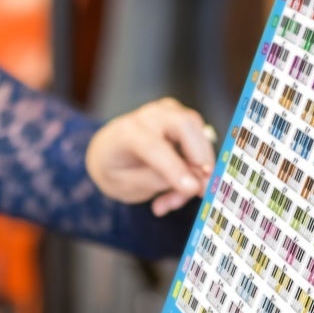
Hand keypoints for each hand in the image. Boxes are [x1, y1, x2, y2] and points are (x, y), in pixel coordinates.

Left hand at [85, 97, 215, 216]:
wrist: (109, 151)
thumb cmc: (115, 169)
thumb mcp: (124, 185)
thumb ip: (155, 182)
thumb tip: (192, 184)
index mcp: (125, 132)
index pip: (154, 147)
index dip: (175, 168)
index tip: (193, 190)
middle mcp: (149, 116)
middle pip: (185, 124)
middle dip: (202, 157)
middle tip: (204, 190)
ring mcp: (168, 112)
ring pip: (199, 133)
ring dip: (198, 170)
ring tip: (176, 200)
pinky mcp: (183, 118)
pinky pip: (200, 141)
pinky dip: (197, 167)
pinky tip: (179, 189)